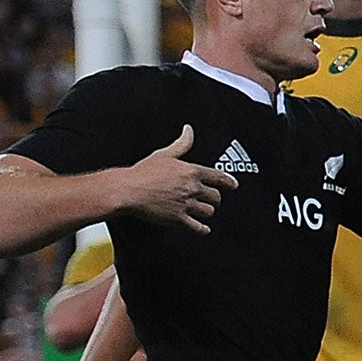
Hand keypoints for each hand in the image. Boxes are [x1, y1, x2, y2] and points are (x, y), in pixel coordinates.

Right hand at [120, 126, 236, 234]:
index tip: (233, 185)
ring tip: (203, 210)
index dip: (229, 182)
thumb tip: (189, 130)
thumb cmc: (143, 172)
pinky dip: (203, 229)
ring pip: (209, 212)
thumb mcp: (164, 154)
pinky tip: (203, 229)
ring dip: (207, 212)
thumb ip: (181, 144)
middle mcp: (192, 188)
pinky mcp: (179, 219)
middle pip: (216, 197)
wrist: (128, 190)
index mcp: (192, 172)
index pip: (219, 177)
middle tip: (211, 199)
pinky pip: (198, 227)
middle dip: (214, 198)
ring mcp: (187, 204)